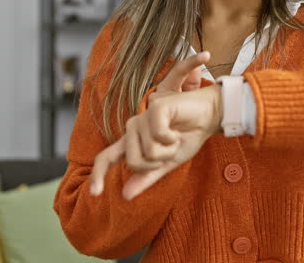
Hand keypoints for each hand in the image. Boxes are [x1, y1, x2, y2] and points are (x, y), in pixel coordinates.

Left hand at [90, 52, 222, 199]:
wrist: (209, 117)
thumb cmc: (188, 136)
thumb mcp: (167, 163)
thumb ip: (147, 177)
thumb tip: (125, 195)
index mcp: (132, 141)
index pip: (107, 157)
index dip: (98, 175)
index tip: (94, 194)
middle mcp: (133, 127)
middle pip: (134, 162)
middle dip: (158, 163)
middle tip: (171, 149)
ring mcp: (142, 117)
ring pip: (148, 151)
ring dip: (169, 150)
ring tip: (176, 138)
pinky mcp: (155, 108)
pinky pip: (158, 136)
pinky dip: (172, 138)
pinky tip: (177, 129)